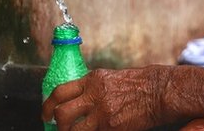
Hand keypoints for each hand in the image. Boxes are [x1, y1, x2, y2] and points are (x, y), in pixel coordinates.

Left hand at [41, 66, 174, 130]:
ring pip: (73, 130)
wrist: (158, 91)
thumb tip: (75, 101)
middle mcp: (95, 95)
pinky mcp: (111, 128)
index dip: (48, 105)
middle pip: (62, 113)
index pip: (60, 92)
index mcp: (92, 80)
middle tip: (60, 128)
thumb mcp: (109, 78)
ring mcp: (103, 113)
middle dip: (57, 125)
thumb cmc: (137, 84)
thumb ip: (91, 88)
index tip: (45, 114)